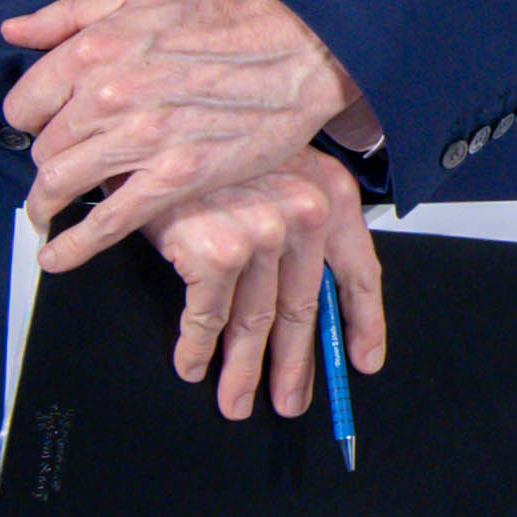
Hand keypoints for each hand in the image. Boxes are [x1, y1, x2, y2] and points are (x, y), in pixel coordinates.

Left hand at [2, 0, 377, 262]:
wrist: (297, 54)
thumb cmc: (224, 23)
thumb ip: (70, 12)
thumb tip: (13, 31)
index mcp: (95, 48)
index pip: (25, 103)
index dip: (35, 118)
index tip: (50, 127)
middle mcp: (108, 94)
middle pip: (43, 147)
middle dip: (50, 158)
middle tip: (68, 164)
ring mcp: (140, 139)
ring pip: (61, 184)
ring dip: (47, 203)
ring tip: (48, 211)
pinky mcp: (174, 178)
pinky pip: (107, 221)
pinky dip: (74, 246)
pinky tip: (55, 257)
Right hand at [140, 149, 384, 422]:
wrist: (153, 117)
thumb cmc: (210, 142)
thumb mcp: (270, 170)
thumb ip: (297, 226)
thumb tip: (309, 298)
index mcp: (329, 195)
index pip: (360, 273)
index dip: (364, 325)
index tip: (362, 361)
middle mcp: (303, 216)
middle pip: (304, 312)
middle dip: (293, 366)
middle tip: (289, 400)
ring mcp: (261, 236)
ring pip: (254, 324)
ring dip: (242, 371)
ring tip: (235, 400)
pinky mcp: (216, 253)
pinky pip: (206, 319)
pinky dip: (195, 349)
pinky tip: (192, 365)